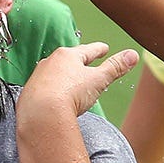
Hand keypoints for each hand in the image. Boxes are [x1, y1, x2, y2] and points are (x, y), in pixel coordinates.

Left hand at [20, 42, 137, 118]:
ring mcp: (38, 77)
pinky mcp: (30, 93)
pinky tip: (56, 98)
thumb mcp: (99, 80)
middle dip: (79, 61)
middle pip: (69, 59)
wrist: (41, 114)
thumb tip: (133, 54)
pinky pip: (44, 88)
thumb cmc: (69, 94)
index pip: (88, 50)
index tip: (104, 48)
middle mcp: (50, 62)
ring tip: (72, 82)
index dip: (98, 50)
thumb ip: (115, 67)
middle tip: (88, 62)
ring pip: (55, 73)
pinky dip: (52, 90)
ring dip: (64, 76)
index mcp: (68, 56)